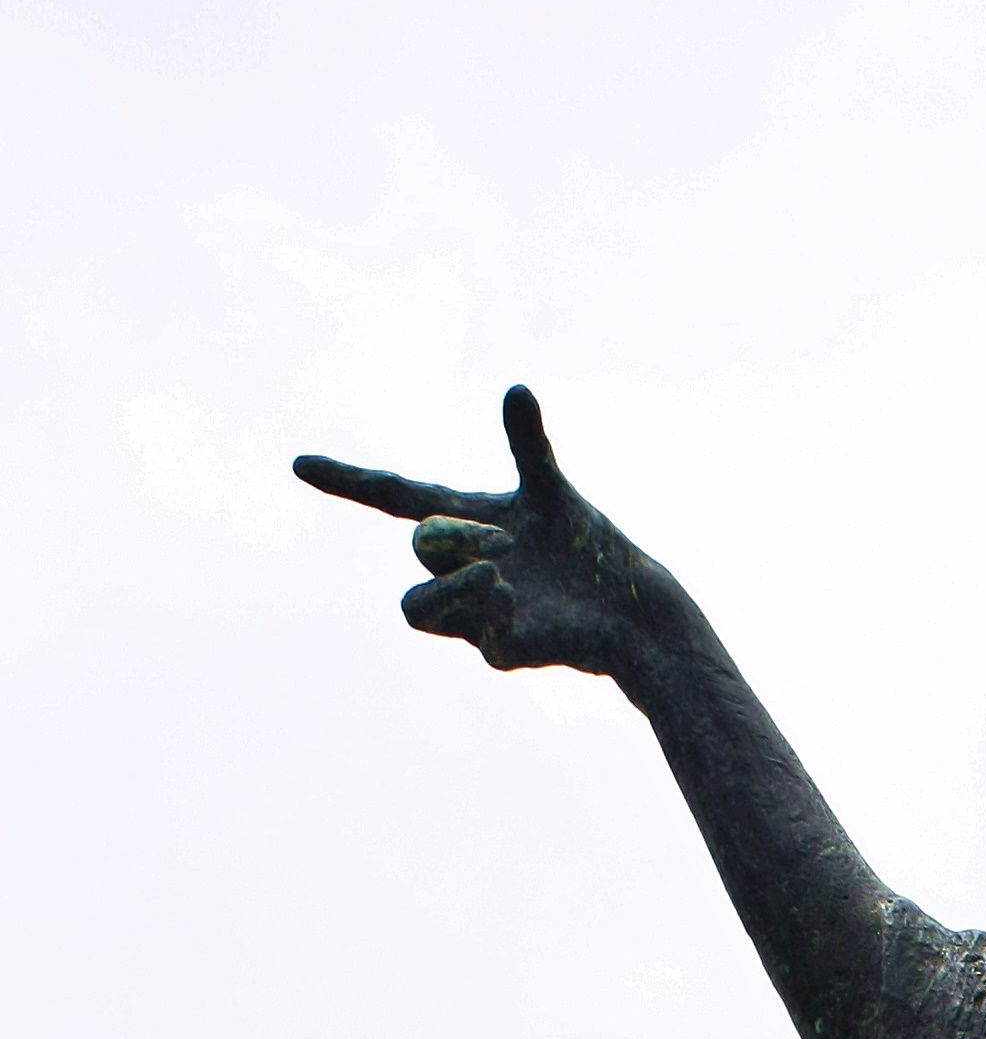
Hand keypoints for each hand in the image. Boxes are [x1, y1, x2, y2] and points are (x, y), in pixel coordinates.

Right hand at [294, 385, 676, 676]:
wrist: (631, 606)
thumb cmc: (588, 550)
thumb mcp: (553, 493)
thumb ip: (528, 446)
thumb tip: (516, 387)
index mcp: (465, 525)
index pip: (394, 498)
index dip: (350, 481)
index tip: (300, 462)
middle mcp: (458, 570)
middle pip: (422, 548)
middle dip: (454, 538)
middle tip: (506, 540)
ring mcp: (474, 616)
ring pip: (417, 607)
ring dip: (448, 586)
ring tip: (495, 573)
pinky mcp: (503, 651)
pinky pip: (479, 638)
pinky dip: (492, 615)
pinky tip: (515, 598)